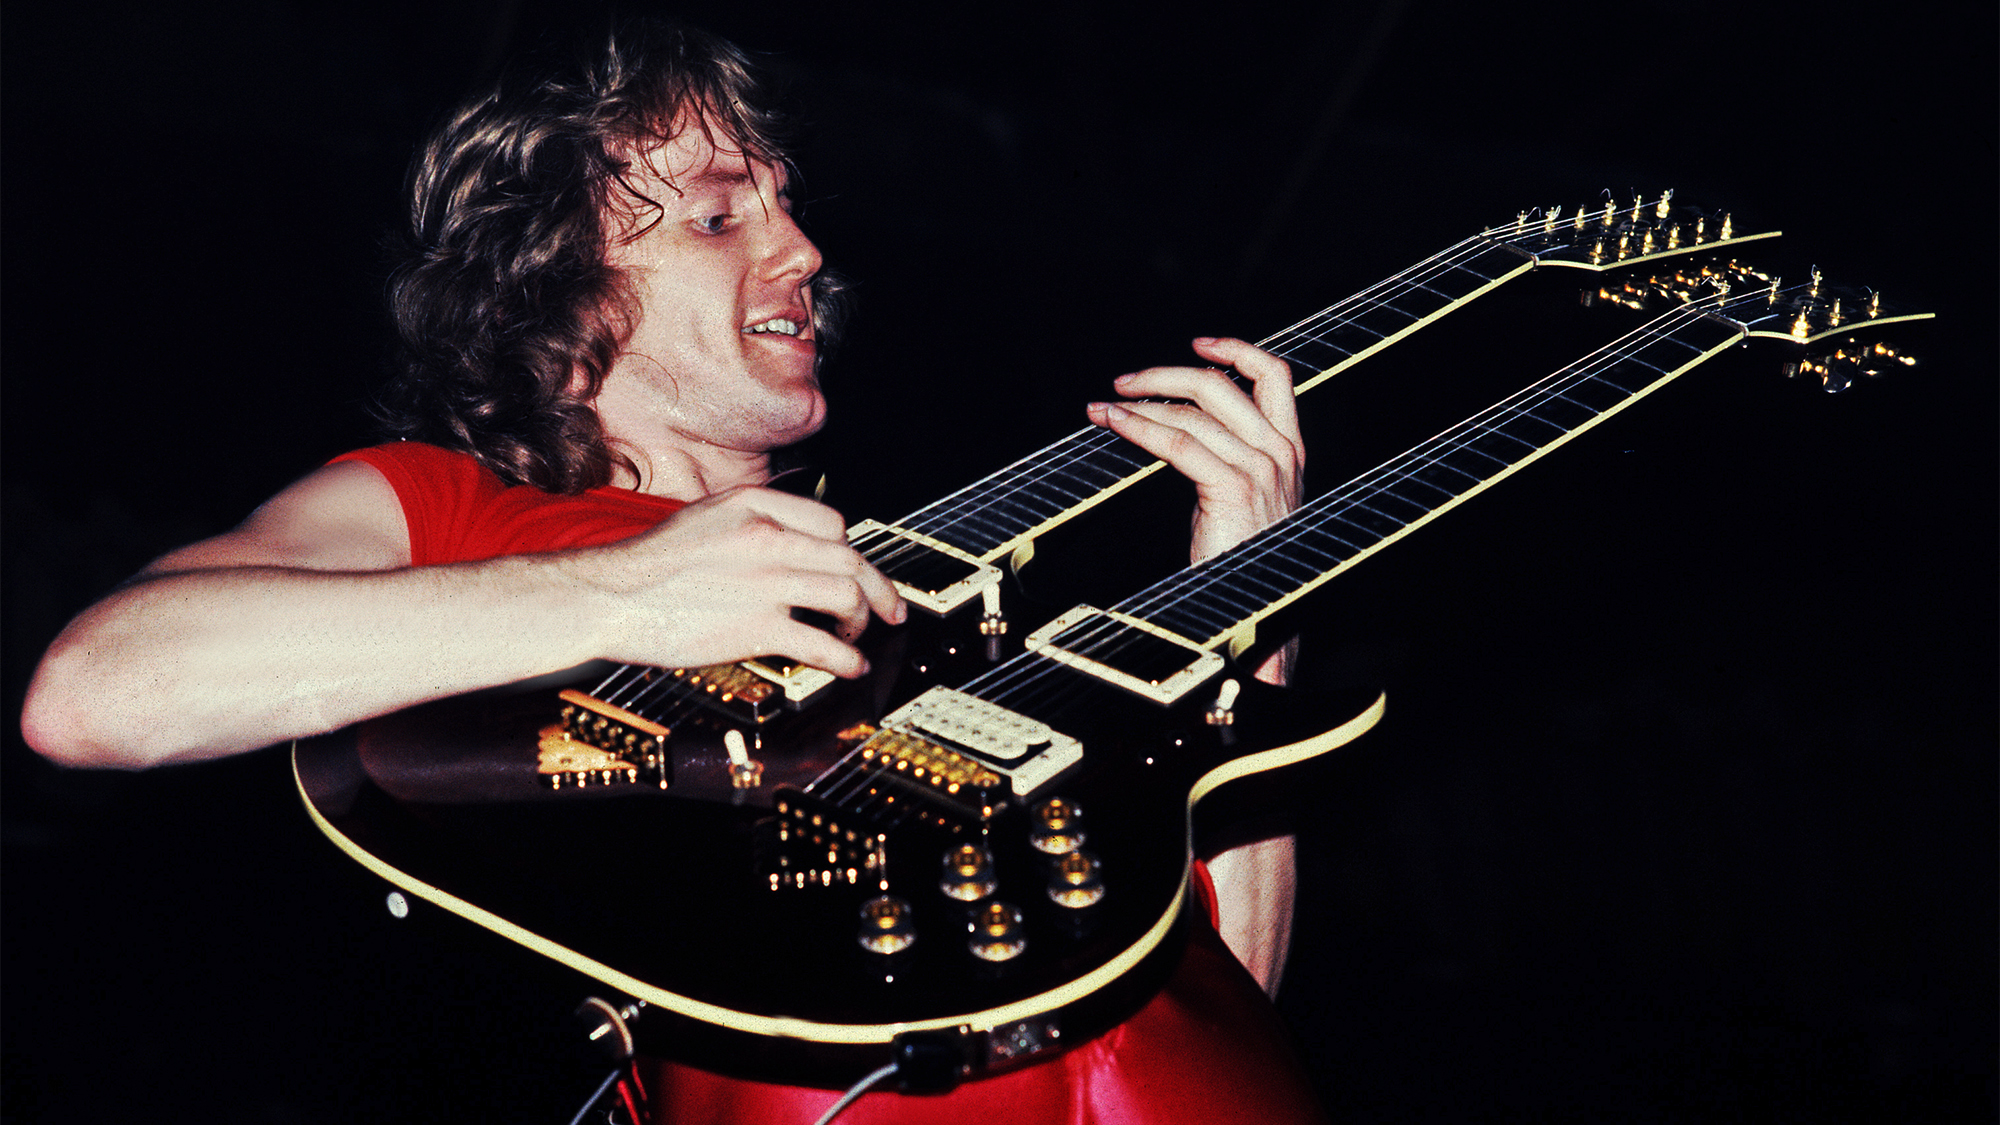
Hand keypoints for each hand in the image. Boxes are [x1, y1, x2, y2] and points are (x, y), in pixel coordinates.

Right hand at [567, 486, 904, 676]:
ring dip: (863, 621)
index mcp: (755, 506)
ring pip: (847, 596)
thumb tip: (794, 546)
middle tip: (891, 610)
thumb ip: (752, 524)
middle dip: (880, 589)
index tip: (856, 571)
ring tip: (857, 637)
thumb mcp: (705, 518)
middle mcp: (769, 537)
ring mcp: (767, 581)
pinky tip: (849, 667)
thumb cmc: (649, 565)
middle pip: (851, 559)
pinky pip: (823, 643)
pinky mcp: (759, 627)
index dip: (850, 551)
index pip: (832, 522)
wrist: (608, 596)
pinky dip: (847, 658)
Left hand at [1086, 336, 1302, 566]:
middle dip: (1165, 376)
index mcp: (1289, 448)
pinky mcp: (1233, 488)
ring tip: (1104, 408)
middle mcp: (1280, 452)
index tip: (1198, 344)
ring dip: (1140, 404)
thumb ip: (1227, 456)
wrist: (1253, 607)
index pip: (1275, 376)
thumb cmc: (1240, 557)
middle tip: (1124, 382)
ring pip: (1193, 412)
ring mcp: (1260, 469)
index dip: (1236, 349)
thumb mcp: (1243, 494)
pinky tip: (1116, 423)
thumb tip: (1181, 423)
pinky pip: (1178, 442)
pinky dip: (1140, 427)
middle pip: (1220, 385)